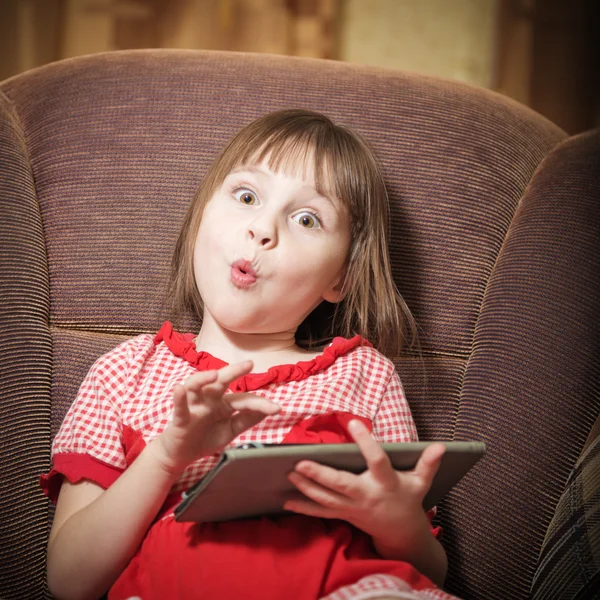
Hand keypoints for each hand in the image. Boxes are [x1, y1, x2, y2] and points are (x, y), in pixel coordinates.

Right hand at [155, 361, 280, 474]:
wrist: (182, 455)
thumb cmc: (206, 437)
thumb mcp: (231, 429)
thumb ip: (248, 419)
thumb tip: (270, 409)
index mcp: (224, 403)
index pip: (244, 400)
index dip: (260, 404)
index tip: (277, 409)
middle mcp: (209, 399)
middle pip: (221, 381)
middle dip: (233, 371)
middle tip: (249, 364)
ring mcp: (194, 406)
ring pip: (196, 386)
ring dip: (203, 378)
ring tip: (214, 375)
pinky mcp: (180, 418)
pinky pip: (179, 406)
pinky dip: (179, 397)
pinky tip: (179, 388)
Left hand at [284, 420, 444, 549]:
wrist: (401, 534)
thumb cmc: (409, 500)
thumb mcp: (421, 482)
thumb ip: (428, 464)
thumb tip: (441, 445)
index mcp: (386, 483)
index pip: (376, 460)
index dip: (366, 442)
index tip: (354, 422)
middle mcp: (367, 496)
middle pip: (342, 485)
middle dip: (320, 474)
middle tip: (300, 461)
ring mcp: (353, 508)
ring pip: (326, 499)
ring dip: (306, 487)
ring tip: (289, 473)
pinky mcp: (344, 515)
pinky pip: (321, 512)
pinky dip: (304, 507)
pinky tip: (286, 500)